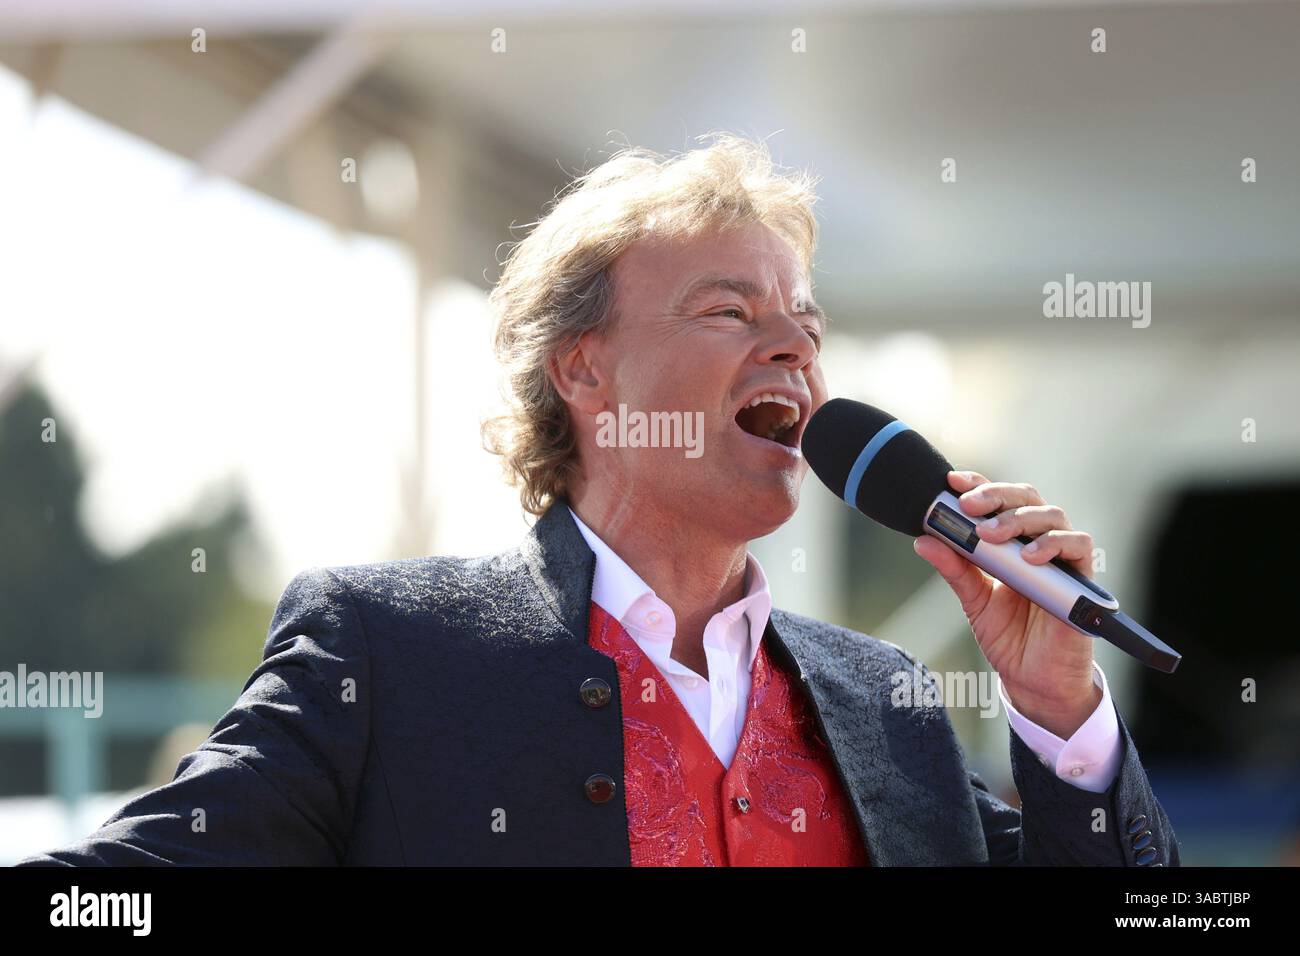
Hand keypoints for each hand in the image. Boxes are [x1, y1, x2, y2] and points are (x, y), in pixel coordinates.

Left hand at [912, 470, 1101, 738]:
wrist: (1033, 680)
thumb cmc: (1009, 636)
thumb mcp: (973, 600)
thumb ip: (954, 569)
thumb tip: (923, 539)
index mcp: (1011, 542)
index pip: (999, 500)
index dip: (979, 484)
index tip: (952, 482)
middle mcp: (1038, 542)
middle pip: (1026, 498)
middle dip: (996, 495)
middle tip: (969, 505)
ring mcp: (1061, 558)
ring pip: (1052, 515)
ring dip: (1018, 519)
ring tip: (989, 535)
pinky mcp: (1081, 579)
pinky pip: (1079, 546)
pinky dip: (1054, 543)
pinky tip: (1029, 555)